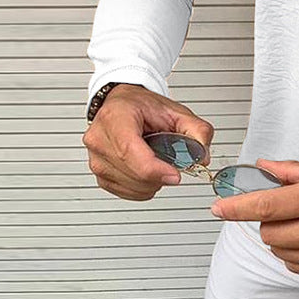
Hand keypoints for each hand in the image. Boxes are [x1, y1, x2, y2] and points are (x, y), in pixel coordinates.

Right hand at [81, 84, 213, 200]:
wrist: (124, 105)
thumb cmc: (143, 107)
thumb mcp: (176, 111)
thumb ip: (197, 131)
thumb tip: (202, 157)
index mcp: (115, 117)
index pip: (129, 151)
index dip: (154, 169)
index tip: (174, 175)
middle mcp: (100, 139)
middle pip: (132, 172)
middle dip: (159, 175)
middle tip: (172, 163)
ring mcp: (96, 158)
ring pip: (129, 186)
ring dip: (152, 182)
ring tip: (158, 162)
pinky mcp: (99, 174)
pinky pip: (124, 192)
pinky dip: (142, 188)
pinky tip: (148, 173)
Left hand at [211, 158, 298, 279]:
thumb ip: (291, 171)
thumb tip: (261, 169)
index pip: (267, 206)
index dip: (237, 208)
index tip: (218, 208)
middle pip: (269, 231)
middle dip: (272, 219)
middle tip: (294, 209)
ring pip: (279, 250)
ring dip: (284, 237)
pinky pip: (294, 265)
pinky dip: (297, 252)